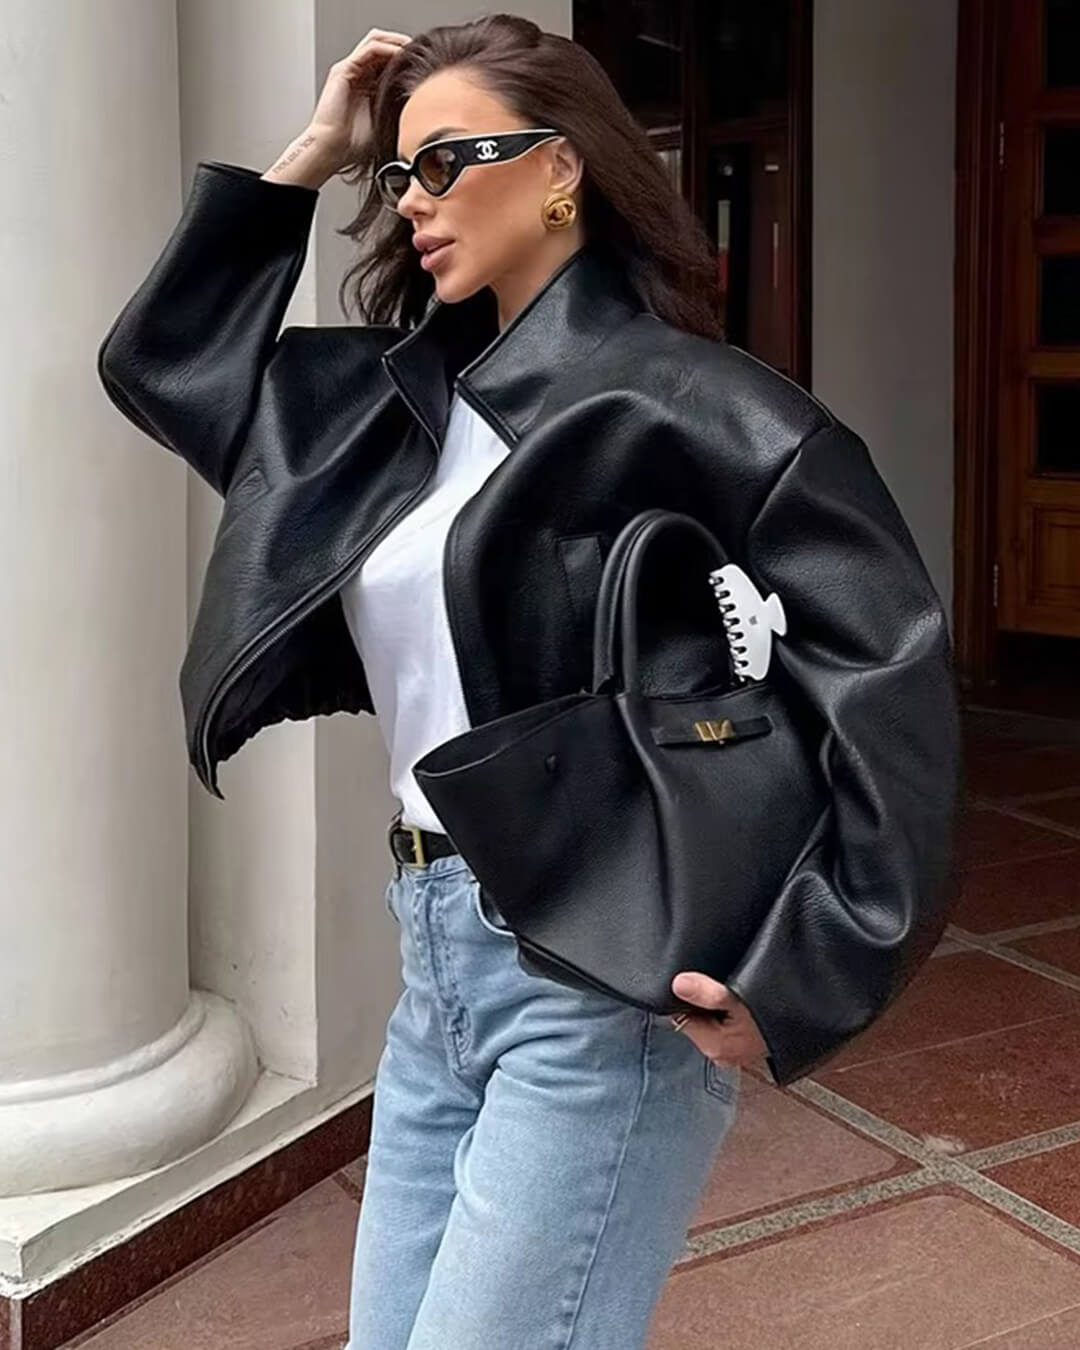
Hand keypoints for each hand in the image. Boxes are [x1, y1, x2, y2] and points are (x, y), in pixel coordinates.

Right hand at [308, 28, 412, 170]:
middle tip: (421, 51)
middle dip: (403, 44)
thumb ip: (398, 109)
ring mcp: (350, 70)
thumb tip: (424, 105)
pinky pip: (369, 50)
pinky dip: (386, 48)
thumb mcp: (385, 123)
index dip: (407, 57)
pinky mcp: (344, 70)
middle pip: (383, 44)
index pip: (389, 59)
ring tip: (411, 48)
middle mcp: (359, 74)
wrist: (331, 149)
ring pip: (376, 41)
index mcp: (368, 85)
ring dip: (396, 41)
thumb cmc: (352, 144)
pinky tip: (399, 54)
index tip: (425, 63)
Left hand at [669, 972, 768, 1068]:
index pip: (679, 1017)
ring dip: (712, 1004)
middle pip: (693, 1019)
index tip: (689, 979)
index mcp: (714, 1046)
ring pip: (708, 1020)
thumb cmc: (777, 1015)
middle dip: (697, 1001)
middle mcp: (720, 1052)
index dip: (682, 997)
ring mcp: (732, 1050)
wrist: (807, 1020)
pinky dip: (725, 1011)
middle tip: (713, 983)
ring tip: (726, 989)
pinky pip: (723, 1022)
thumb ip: (707, 993)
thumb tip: (678, 984)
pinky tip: (735, 1000)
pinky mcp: (742, 1043)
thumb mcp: (739, 1000)